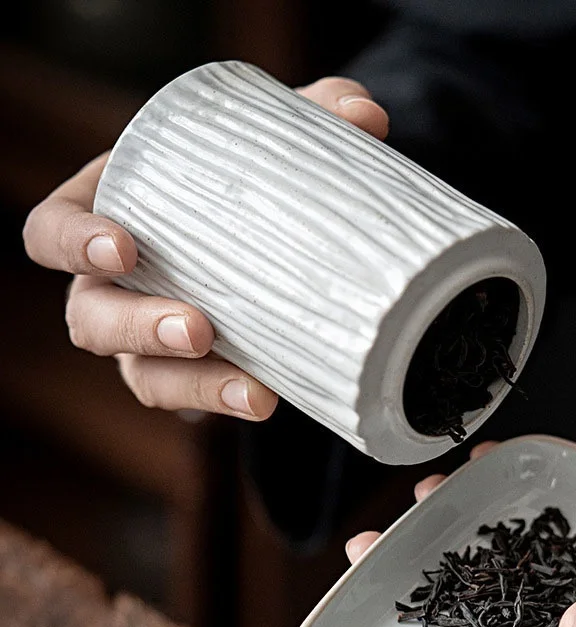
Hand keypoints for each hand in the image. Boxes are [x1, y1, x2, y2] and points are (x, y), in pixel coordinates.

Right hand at [22, 79, 388, 419]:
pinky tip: (270, 398)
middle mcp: (111, 288)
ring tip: (253, 392)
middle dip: (139, 328)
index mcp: (104, 214)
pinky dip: (230, 400)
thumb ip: (310, 117)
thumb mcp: (262, 142)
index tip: (124, 246)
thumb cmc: (236, 178)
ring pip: (144, 378)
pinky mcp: (192, 378)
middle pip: (91, 321)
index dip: (73, 243)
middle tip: (197, 328)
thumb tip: (365, 116)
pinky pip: (195, 402)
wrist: (268, 238)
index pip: (52, 233)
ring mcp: (147, 342)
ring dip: (194, 387)